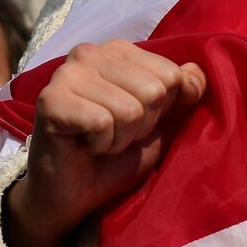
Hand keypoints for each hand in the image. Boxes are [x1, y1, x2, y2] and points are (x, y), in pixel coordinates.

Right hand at [4, 40, 205, 246]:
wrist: (75, 196)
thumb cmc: (116, 156)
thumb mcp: (160, 122)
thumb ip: (182, 93)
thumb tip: (195, 74)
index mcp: (118, 50)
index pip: (171, 74)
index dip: (160, 110)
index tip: (134, 122)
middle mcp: (90, 53)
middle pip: (154, 90)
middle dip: (141, 125)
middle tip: (114, 134)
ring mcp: (67, 73)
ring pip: (130, 109)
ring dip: (120, 139)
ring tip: (99, 141)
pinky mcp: (51, 100)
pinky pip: (102, 123)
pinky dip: (101, 145)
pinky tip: (84, 146)